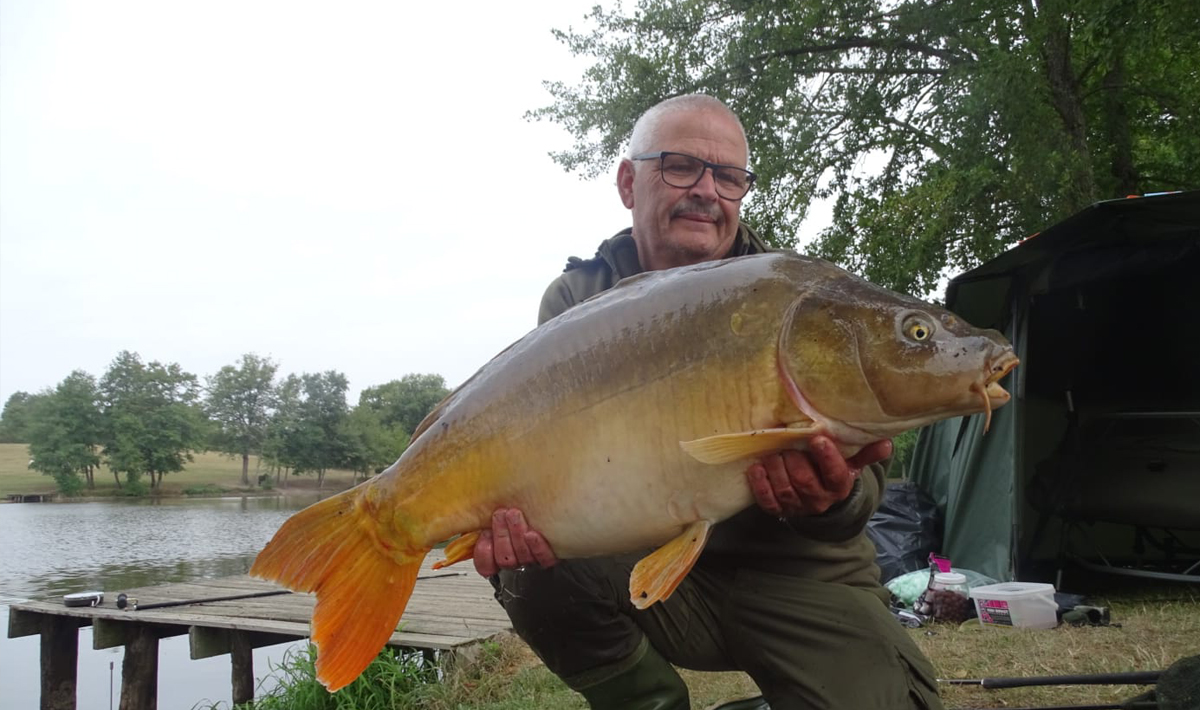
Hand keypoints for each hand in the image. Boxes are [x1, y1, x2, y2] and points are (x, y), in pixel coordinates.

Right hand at [473, 507, 558, 576]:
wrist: (540, 508)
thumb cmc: (510, 511)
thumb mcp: (490, 515)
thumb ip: (479, 520)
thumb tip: (464, 514)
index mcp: (496, 554)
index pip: (486, 566)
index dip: (483, 554)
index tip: (484, 535)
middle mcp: (514, 561)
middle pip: (504, 559)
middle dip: (501, 535)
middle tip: (500, 514)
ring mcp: (532, 560)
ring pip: (522, 556)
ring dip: (516, 534)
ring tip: (514, 514)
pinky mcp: (549, 557)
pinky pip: (544, 558)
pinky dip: (537, 546)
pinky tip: (532, 533)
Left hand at [745, 436, 891, 517]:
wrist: (820, 502)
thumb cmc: (833, 474)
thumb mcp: (851, 463)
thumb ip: (866, 452)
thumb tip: (886, 443)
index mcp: (839, 486)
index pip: (836, 474)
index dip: (827, 458)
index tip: (817, 439)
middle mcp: (819, 499)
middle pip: (804, 481)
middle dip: (794, 460)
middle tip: (787, 443)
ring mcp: (797, 506)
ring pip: (785, 489)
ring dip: (775, 468)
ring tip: (772, 452)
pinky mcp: (779, 510)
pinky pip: (767, 501)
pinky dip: (760, 484)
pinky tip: (756, 468)